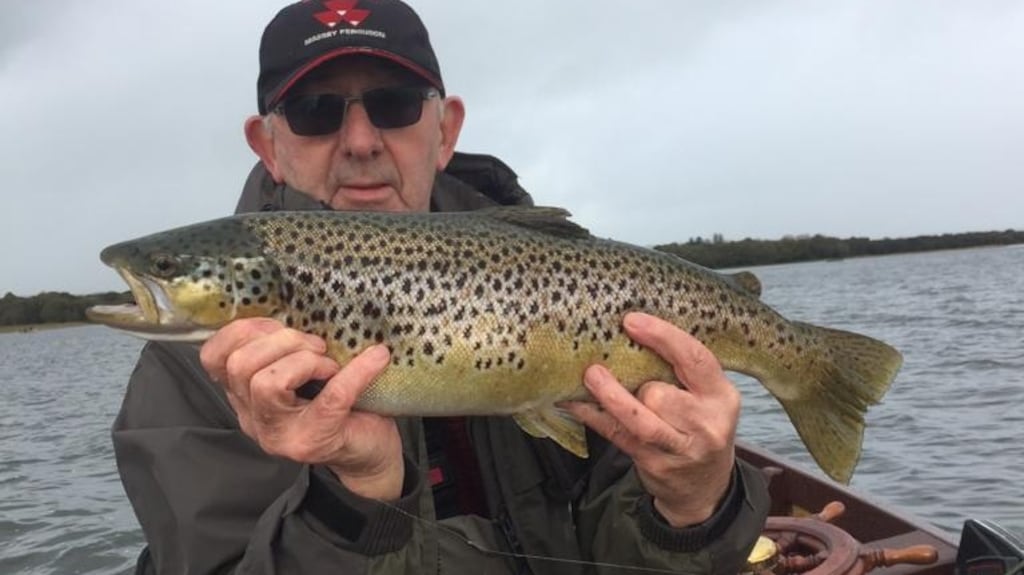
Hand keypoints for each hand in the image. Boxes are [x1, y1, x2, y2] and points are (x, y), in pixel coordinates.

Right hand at [199, 318, 403, 500]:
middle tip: (316, 346)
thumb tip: (296, 308)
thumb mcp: (302, 377)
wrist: (370, 455)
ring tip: (330, 364)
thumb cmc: (339, 408)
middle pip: (240, 365)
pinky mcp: (316, 441)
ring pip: (266, 383)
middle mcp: (253, 419)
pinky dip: (357, 372)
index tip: (278, 324)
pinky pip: (331, 397)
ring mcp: (280, 435)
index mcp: (244, 398)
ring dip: (304, 360)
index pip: (214, 358)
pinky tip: (376, 359)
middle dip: (281, 341)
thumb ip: (285, 352)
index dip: (242, 331)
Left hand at [563, 312, 738, 527]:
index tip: (631, 321)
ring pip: (640, 420)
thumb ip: (682, 371)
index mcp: (722, 397)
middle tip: (623, 372)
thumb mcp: (708, 397)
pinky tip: (575, 401)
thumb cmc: (700, 427)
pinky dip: (594, 416)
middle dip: (639, 381)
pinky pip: (618, 435)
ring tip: (590, 375)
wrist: (705, 487)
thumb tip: (632, 331)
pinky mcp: (654, 464)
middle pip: (662, 394)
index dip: (663, 337)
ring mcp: (679, 449)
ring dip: (610, 396)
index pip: (696, 360)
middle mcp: (706, 424)